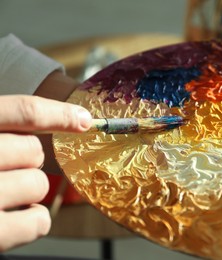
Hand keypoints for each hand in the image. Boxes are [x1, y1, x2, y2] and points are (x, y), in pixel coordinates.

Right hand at [0, 95, 91, 251]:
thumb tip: (55, 125)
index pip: (22, 112)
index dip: (59, 114)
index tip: (84, 120)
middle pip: (33, 151)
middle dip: (24, 161)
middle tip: (0, 169)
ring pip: (38, 184)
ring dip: (25, 191)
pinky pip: (38, 221)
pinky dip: (33, 220)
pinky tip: (10, 218)